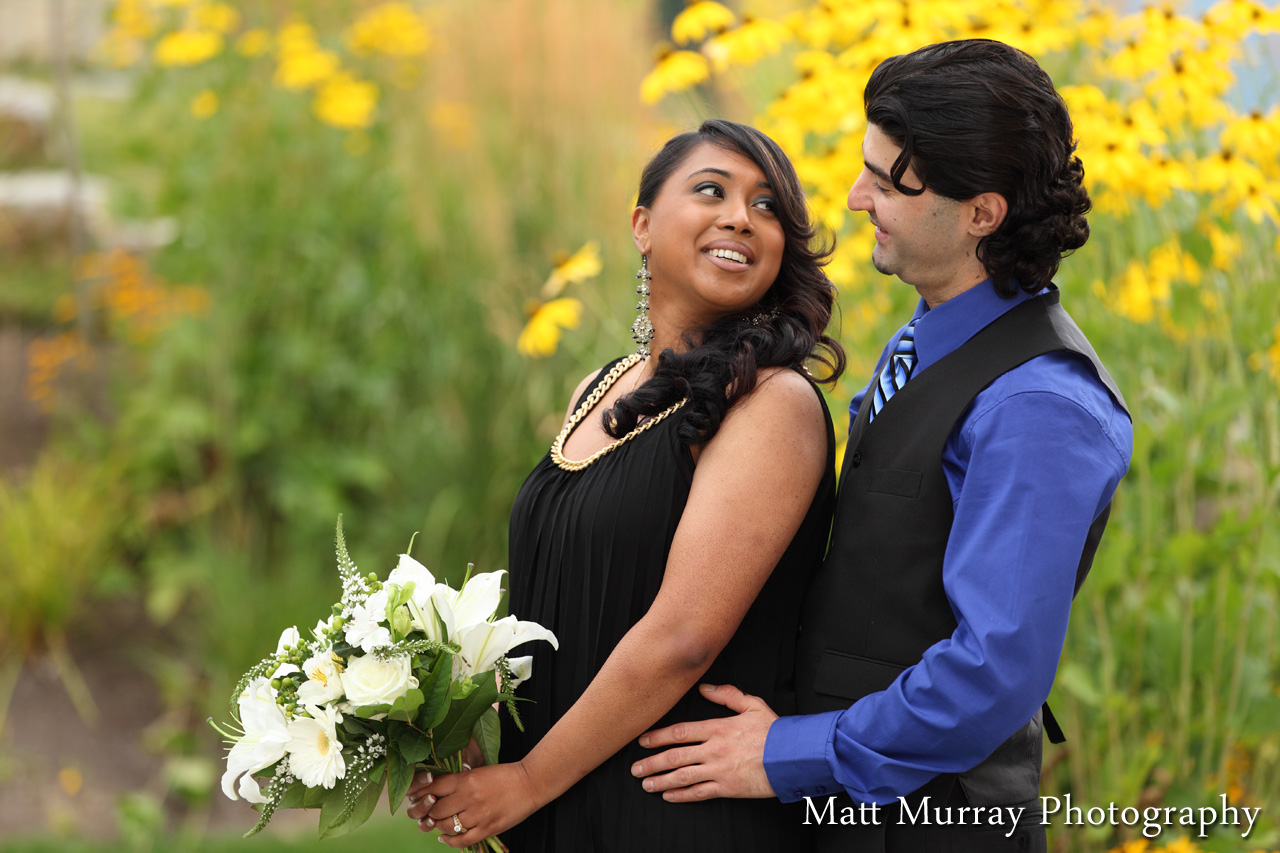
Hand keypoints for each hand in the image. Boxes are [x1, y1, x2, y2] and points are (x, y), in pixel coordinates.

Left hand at [406, 762, 540, 847]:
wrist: (530, 783)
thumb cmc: (505, 775)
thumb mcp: (479, 772)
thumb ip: (459, 782)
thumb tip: (436, 792)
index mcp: (466, 780)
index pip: (433, 788)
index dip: (423, 794)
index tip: (422, 798)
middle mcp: (469, 797)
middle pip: (436, 810)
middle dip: (431, 812)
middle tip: (431, 813)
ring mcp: (478, 815)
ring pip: (446, 826)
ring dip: (439, 827)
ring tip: (440, 824)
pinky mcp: (487, 829)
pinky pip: (461, 841)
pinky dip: (449, 842)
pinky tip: (445, 838)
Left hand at [630, 683, 777, 800]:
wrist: (792, 757)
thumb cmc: (774, 731)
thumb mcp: (752, 704)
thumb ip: (727, 695)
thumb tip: (705, 688)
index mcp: (718, 728)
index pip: (680, 732)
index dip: (658, 736)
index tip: (643, 741)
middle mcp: (714, 749)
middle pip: (675, 756)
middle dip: (652, 762)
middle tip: (636, 768)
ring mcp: (719, 770)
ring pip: (683, 776)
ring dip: (661, 781)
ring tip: (646, 784)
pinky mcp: (727, 788)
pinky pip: (699, 793)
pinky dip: (682, 796)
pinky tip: (669, 796)